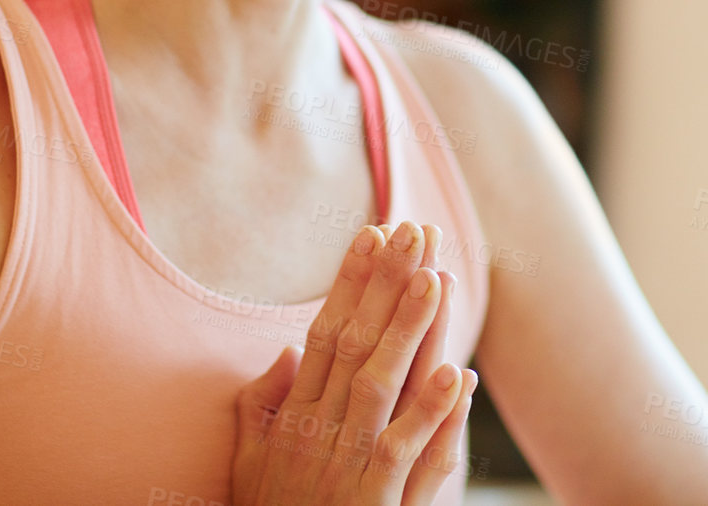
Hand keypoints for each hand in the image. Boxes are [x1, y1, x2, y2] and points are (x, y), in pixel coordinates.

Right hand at [232, 221, 478, 504]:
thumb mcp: (250, 466)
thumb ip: (261, 409)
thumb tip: (284, 353)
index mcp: (294, 418)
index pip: (324, 333)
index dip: (349, 282)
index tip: (370, 233)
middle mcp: (316, 432)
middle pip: (354, 343)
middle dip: (384, 284)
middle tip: (412, 230)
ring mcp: (342, 466)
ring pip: (379, 384)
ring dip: (410, 330)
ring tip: (437, 278)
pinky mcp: (370, 503)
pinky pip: (403, 451)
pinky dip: (430, 414)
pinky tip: (457, 375)